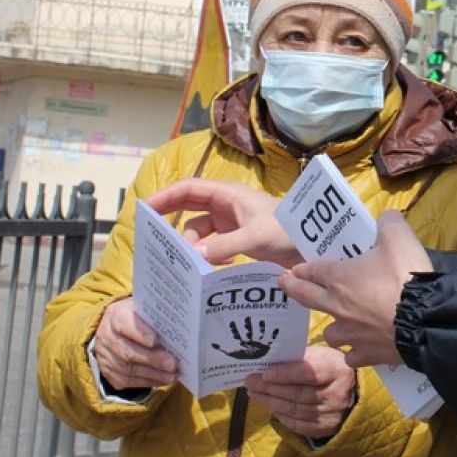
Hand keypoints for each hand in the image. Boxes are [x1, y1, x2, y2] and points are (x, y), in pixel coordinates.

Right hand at [93, 298, 177, 389]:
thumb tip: (180, 327)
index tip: (157, 341)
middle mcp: (106, 336)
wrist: (116, 330)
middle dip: (152, 359)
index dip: (140, 333)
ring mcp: (105, 356)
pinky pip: (128, 380)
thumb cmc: (138, 317)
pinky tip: (163, 380)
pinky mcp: (109, 372)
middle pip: (128, 351)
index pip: (124, 324)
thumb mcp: (144, 310)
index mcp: (115, 315)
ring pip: (128, 369)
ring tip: (172, 375)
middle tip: (172, 364)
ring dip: (153, 374)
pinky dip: (147, 381)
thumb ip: (156, 317)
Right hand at [146, 178, 299, 267]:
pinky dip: (208, 255)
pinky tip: (213, 268)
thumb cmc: (286, 231)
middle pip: (189, 206)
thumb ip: (224, 246)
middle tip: (152, 235)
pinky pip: (212, 245)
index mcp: (228, 194)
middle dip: (172, 219)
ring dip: (193, 245)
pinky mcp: (237, 238)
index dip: (166, 196)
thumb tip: (193, 254)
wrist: (310, 245)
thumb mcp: (255, 236)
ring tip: (191, 263)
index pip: (189, 188)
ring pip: (199, 231)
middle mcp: (226, 205)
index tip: (146, 207)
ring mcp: (231, 222)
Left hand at [245, 345, 356, 439]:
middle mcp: (337, 393)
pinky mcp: (326, 427)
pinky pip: (298, 424)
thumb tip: (268, 362)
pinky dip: (281, 416)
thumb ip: (299, 358)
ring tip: (255, 393)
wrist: (350, 389)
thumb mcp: (319, 354)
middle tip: (251, 382)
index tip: (265, 373)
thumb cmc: (328, 366)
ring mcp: (333, 413)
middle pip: (299, 394)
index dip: (285, 374)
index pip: (309, 373)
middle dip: (271, 388)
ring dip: (271, 402)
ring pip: (296, 410)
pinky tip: (271, 406)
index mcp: (337, 369)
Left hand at [281, 211, 432, 367]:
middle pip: (308, 298)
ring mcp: (351, 334)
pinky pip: (352, 356)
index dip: (302, 269)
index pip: (313, 270)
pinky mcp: (368, 355)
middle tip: (284, 284)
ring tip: (338, 324)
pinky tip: (360, 348)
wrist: (425, 318)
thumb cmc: (405, 276)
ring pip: (330, 332)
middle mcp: (339, 306)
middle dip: (294, 289)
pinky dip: (354, 352)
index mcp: (340, 277)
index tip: (293, 270)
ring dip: (331, 326)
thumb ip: (389, 223)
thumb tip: (387, 218)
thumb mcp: (399, 237)